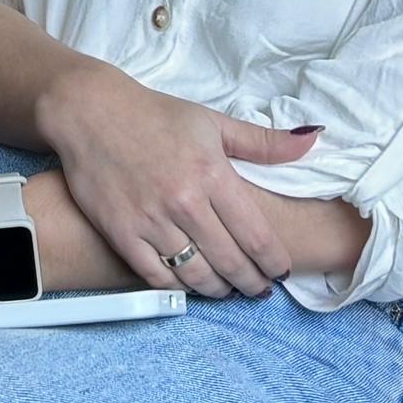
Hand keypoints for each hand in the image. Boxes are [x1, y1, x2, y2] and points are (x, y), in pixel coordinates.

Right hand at [31, 64, 319, 298]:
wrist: (90, 112)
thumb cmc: (155, 115)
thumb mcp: (212, 122)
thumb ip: (263, 141)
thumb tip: (312, 140)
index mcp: (213, 174)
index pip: (257, 236)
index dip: (274, 263)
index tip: (281, 272)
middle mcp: (185, 202)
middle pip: (231, 262)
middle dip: (252, 283)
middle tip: (259, 290)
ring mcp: (151, 220)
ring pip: (197, 275)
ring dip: (219, 290)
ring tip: (228, 290)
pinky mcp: (122, 232)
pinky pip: (157, 276)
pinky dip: (179, 286)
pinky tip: (190, 284)